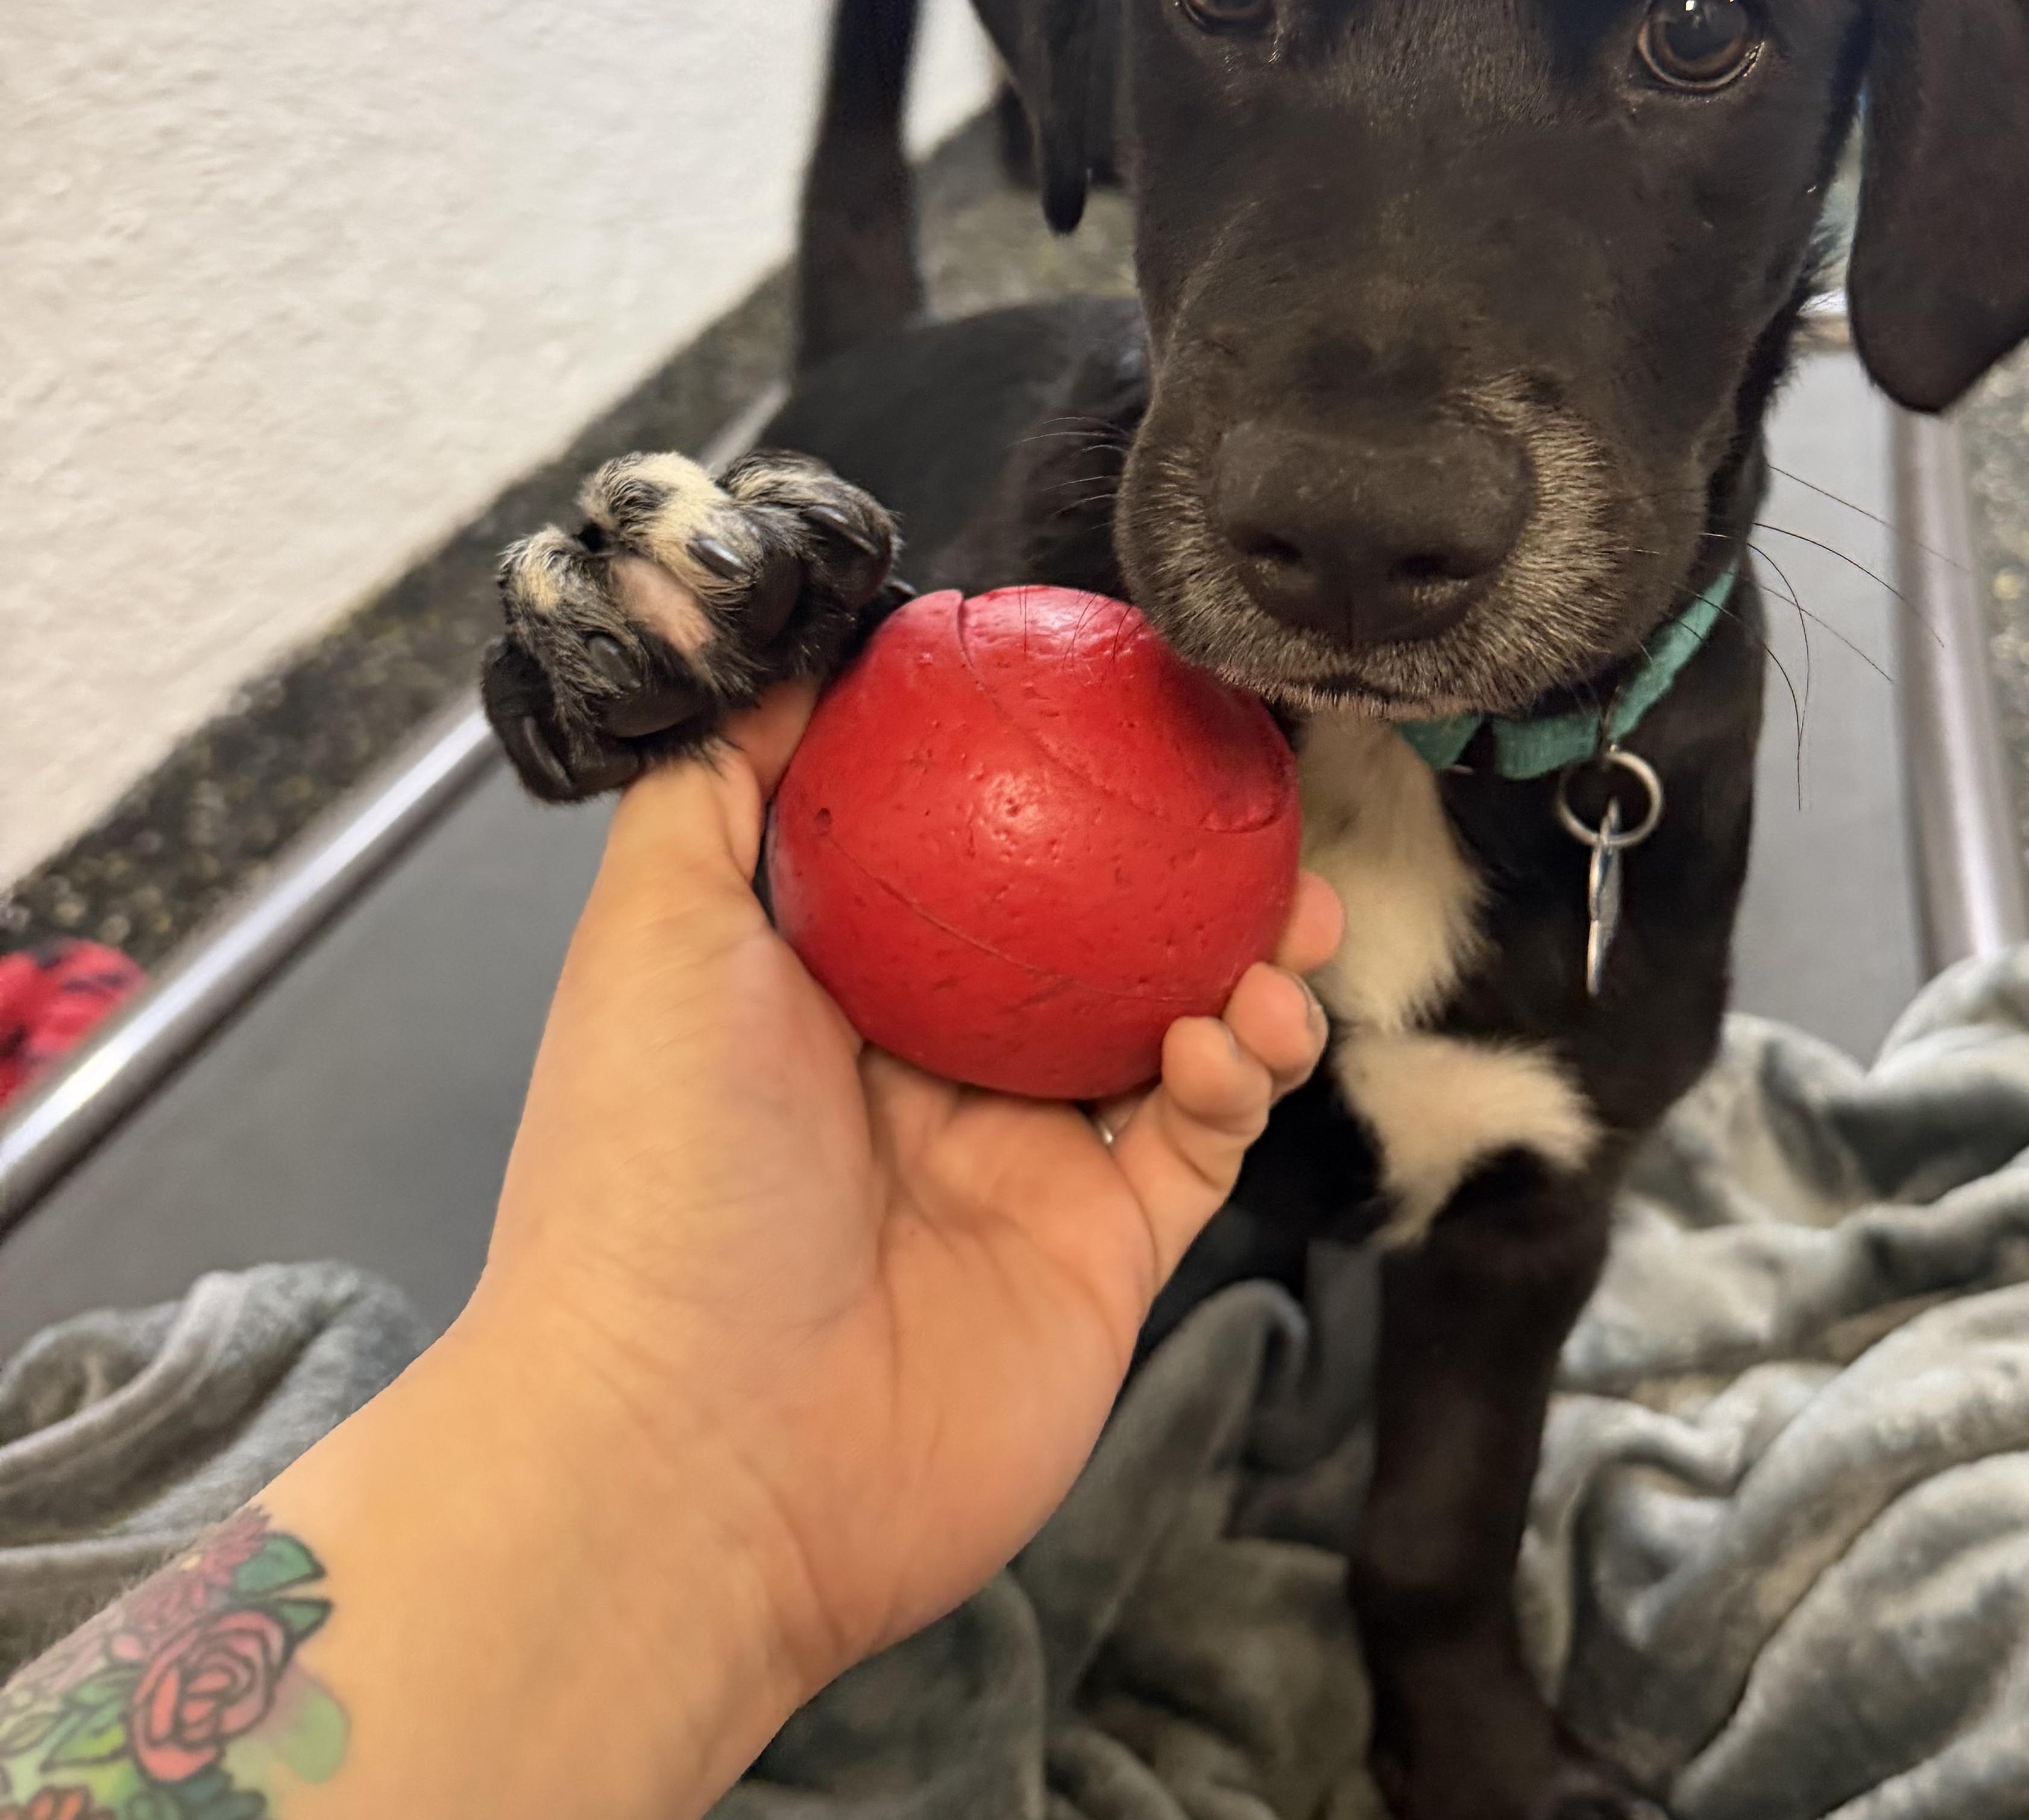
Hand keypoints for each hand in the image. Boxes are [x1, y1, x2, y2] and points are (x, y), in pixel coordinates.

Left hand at [458, 681, 1338, 1696]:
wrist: (690, 1454)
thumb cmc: (657, 1176)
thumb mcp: (655, 935)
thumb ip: (715, 782)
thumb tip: (784, 653)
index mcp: (848, 991)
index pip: (977, 859)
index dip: (1057, 783)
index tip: (1135, 709)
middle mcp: (947, 1071)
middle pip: (1101, 938)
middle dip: (1194, 871)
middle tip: (1263, 815)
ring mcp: (1031, 1167)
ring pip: (1182, 1030)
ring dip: (1253, 966)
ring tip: (1293, 926)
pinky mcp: (1103, 1258)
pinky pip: (1204, 1142)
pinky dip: (1241, 1074)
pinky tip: (1235, 1035)